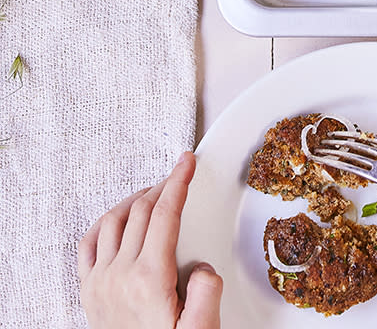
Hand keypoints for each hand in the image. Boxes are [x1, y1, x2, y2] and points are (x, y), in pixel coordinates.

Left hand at [78, 152, 222, 328]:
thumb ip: (206, 295)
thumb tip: (203, 267)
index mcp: (150, 279)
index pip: (164, 214)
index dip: (178, 181)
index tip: (186, 163)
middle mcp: (121, 276)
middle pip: (141, 210)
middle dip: (163, 186)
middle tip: (179, 177)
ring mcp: (101, 282)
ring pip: (114, 221)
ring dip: (135, 200)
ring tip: (153, 195)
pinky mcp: (89, 292)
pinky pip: (89, 244)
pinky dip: (104, 224)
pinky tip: (117, 220)